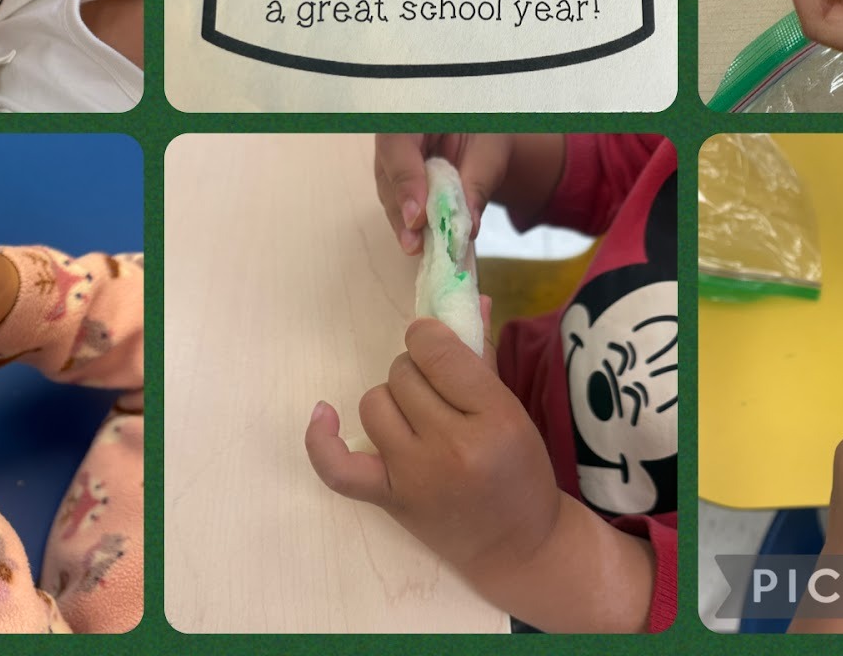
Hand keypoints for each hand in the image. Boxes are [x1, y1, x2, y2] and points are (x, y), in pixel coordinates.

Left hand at [305, 306, 563, 586]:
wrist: (519, 547)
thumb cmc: (521, 471)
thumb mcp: (513, 407)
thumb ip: (482, 351)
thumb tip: (468, 295)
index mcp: (492, 417)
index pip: (437, 350)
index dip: (429, 336)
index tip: (435, 342)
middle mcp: (450, 447)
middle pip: (404, 373)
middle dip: (418, 371)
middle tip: (439, 392)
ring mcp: (414, 477)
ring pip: (374, 402)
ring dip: (393, 399)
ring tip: (417, 415)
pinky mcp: (389, 500)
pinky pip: (337, 467)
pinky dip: (321, 439)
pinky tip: (323, 413)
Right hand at [374, 134, 512, 251]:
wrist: (483, 128)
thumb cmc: (485, 129)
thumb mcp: (489, 148)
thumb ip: (477, 182)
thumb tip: (467, 226)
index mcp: (414, 112)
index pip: (398, 145)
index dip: (406, 182)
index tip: (417, 217)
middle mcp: (395, 132)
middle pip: (388, 173)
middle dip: (402, 211)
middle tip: (415, 244)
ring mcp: (393, 156)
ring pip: (389, 191)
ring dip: (404, 223)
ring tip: (418, 248)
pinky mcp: (398, 178)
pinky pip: (399, 201)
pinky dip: (411, 223)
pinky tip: (422, 242)